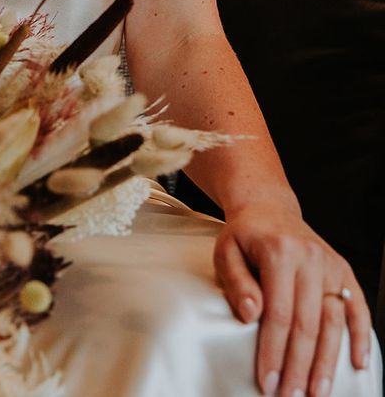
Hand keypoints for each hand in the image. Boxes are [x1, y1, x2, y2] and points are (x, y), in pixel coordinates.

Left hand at [213, 204, 371, 396]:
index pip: (279, 314)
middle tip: (291, 395)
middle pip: (309, 324)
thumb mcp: (226, 252)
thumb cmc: (244, 235)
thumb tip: (252, 315)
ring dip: (327, 361)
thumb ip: (237, 282)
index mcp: (280, 253)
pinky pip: (357, 307)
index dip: (274, 352)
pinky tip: (357, 364)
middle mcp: (311, 258)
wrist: (268, 208)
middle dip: (300, 365)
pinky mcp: (344, 270)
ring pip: (334, 321)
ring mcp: (331, 265)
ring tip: (318, 391)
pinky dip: (360, 337)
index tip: (268, 381)